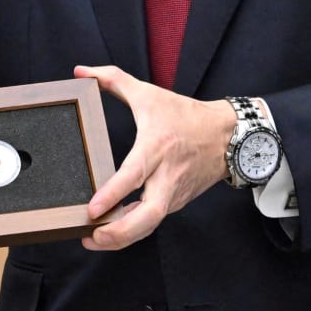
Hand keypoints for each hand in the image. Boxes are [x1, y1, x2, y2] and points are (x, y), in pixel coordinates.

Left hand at [76, 64, 235, 251]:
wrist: (228, 135)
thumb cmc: (185, 115)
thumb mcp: (149, 93)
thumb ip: (113, 79)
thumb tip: (81, 70)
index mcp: (156, 148)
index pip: (133, 176)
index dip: (112, 195)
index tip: (92, 209)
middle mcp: (166, 176)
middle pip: (147, 217)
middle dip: (118, 234)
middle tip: (91, 237)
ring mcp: (173, 193)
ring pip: (149, 225)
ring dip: (123, 238)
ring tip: (92, 240)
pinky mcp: (176, 202)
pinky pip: (152, 220)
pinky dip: (133, 229)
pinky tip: (111, 232)